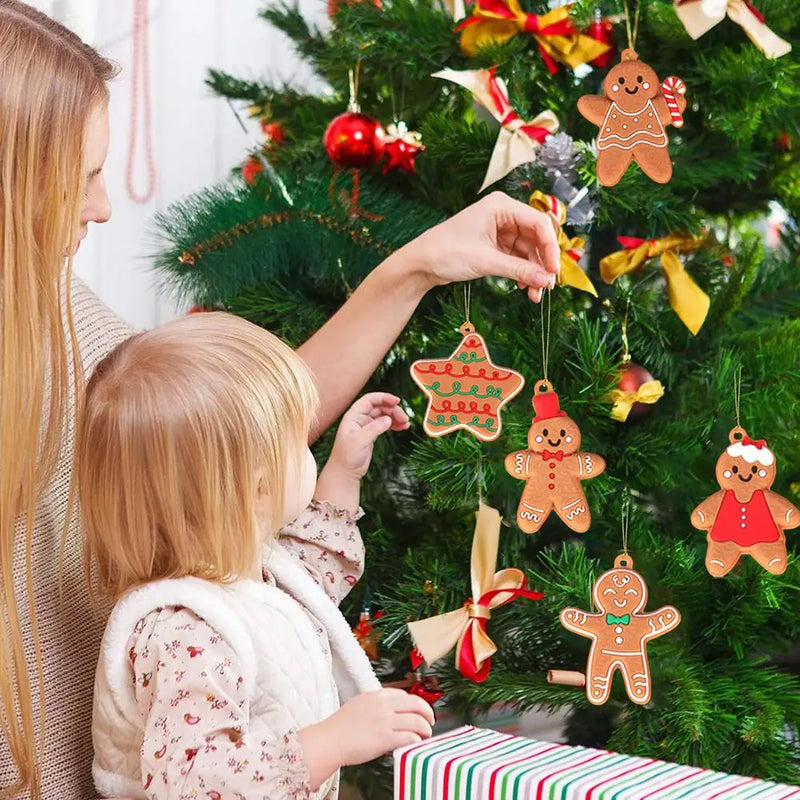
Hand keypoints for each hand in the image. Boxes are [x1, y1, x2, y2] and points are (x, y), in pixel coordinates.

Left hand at [328, 393, 408, 480]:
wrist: (345, 471)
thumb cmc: (347, 456)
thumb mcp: (360, 440)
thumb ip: (374, 428)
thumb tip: (388, 419)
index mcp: (353, 416)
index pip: (369, 400)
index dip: (383, 397)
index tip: (397, 401)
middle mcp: (360, 418)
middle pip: (380, 406)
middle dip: (393, 410)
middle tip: (405, 419)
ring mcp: (366, 426)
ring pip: (384, 415)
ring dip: (395, 417)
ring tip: (406, 424)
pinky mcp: (372, 434)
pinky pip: (385, 424)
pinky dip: (394, 424)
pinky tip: (402, 427)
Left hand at [392, 191, 560, 301]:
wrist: (420, 264)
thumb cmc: (445, 252)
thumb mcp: (485, 262)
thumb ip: (518, 270)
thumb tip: (546, 281)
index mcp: (501, 206)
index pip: (539, 223)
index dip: (550, 247)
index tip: (554, 271)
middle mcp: (504, 215)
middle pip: (537, 237)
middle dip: (543, 263)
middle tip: (548, 286)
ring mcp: (501, 231)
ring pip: (529, 251)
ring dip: (534, 272)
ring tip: (535, 295)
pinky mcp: (496, 246)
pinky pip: (518, 258)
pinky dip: (523, 273)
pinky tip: (525, 288)